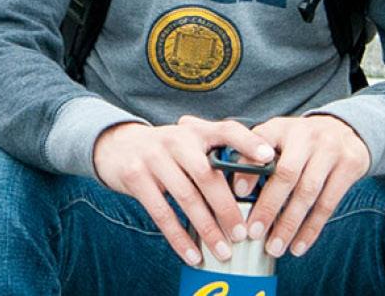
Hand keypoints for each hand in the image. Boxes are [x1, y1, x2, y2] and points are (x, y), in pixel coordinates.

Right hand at [89, 117, 275, 264]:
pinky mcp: (135, 177)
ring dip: (207, 228)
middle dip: (228, 208)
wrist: (116, 145)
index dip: (248, 142)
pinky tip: (192, 254)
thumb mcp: (188, 143)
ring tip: (223, 251)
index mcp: (196, 131)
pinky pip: (161, 213)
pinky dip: (179, 237)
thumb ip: (215, 157)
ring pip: (186, 197)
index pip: (226, 130)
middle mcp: (176, 139)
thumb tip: (257, 188)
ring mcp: (153, 157)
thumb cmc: (165, 151)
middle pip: (207, 175)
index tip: (268, 156)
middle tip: (243, 234)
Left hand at [244, 114, 370, 257]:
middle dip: (269, 206)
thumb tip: (235, 190)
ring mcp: (330, 151)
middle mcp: (306, 136)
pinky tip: (298, 245)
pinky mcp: (349, 166)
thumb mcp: (276, 138)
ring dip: (290, 224)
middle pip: (287, 174)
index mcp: (281, 128)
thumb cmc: (298, 142)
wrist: (344, 130)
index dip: (249, 167)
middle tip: (253, 232)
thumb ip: (254, 156)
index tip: (236, 192)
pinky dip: (311, 228)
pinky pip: (328, 204)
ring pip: (308, 193)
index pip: (261, 143)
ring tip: (275, 247)